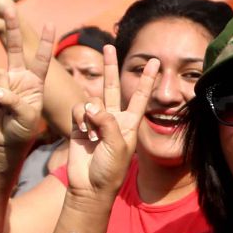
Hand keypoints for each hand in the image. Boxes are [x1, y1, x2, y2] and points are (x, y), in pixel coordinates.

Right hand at [0, 13, 53, 155]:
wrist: (3, 140)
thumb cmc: (22, 129)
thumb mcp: (28, 116)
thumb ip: (15, 101)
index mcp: (35, 80)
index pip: (41, 58)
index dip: (45, 41)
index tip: (51, 24)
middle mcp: (18, 75)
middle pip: (13, 47)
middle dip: (10, 27)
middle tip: (9, 8)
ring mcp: (1, 79)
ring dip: (1, 91)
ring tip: (6, 106)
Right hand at [64, 45, 158, 196]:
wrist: (90, 186)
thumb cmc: (110, 169)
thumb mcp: (117, 146)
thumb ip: (107, 123)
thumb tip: (92, 106)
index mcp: (130, 123)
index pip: (140, 96)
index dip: (147, 79)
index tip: (155, 62)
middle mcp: (113, 118)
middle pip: (112, 86)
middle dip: (111, 67)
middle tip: (109, 46)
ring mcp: (95, 121)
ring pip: (91, 100)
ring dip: (90, 113)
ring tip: (92, 133)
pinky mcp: (79, 125)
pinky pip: (78, 110)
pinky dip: (79, 118)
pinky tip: (82, 132)